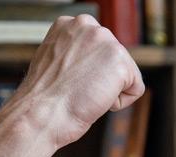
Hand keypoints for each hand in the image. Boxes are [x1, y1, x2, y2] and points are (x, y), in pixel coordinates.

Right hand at [10, 13, 145, 148]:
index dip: (88, 72)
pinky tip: (95, 99)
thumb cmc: (45, 97)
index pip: (101, 50)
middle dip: (101, 79)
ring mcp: (106, 41)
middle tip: (76, 88)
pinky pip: (136, 89)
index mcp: (71, 24)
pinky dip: (120, 103)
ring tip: (84, 92)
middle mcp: (88, 25)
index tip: (69, 79)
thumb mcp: (56, 61)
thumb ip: (77, 53)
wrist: (39, 114)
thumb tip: (94, 61)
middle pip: (116, 60)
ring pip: (127, 74)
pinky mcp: (120, 62)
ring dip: (108, 91)